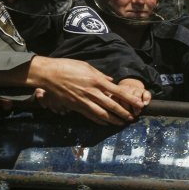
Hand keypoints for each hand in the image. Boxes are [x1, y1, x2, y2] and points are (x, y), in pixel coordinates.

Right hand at [28, 56, 145, 125]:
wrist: (49, 74)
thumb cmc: (67, 66)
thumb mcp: (87, 66)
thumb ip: (101, 75)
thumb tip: (111, 81)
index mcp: (97, 81)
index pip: (118, 92)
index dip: (130, 99)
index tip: (139, 104)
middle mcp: (93, 92)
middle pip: (113, 106)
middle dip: (124, 113)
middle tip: (133, 118)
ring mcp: (84, 101)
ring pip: (103, 114)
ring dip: (114, 120)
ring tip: (122, 123)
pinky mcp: (76, 107)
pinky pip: (91, 116)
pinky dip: (100, 121)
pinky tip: (106, 123)